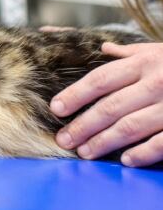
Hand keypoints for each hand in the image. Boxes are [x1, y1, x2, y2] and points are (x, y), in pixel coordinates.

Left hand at [51, 42, 162, 166]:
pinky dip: (144, 152)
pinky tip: (126, 160)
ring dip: (105, 142)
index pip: (101, 79)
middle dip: (84, 125)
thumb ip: (131, 54)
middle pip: (111, 107)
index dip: (76, 94)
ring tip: (86, 152)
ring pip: (132, 126)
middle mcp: (156, 83)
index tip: (57, 108)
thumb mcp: (159, 51)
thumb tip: (103, 48)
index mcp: (145, 63)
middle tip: (64, 140)